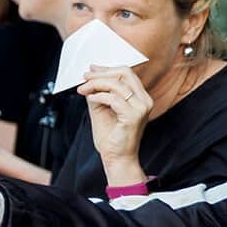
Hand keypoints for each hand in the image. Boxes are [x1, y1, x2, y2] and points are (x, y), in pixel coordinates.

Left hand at [77, 66, 150, 184]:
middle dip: (101, 73)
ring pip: (117, 84)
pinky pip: (113, 99)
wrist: (116, 158)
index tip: (91, 70)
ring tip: (82, 89)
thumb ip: (98, 93)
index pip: (126, 73)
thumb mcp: (101, 109)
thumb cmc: (110, 137)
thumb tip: (89, 78)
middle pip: (124, 73)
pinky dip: (99, 96)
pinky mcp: (134, 116)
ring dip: (96, 84)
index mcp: (140, 97)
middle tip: (85, 77)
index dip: (107, 69)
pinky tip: (90, 99)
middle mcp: (144, 100)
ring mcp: (141, 108)